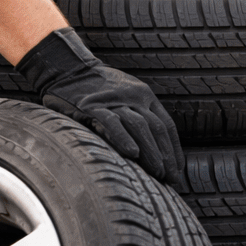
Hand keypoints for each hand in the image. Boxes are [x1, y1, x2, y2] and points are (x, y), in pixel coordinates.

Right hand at [18, 28, 183, 186]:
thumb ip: (137, 115)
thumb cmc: (96, 88)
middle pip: (156, 128)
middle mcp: (134, 97)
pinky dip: (124, 138)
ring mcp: (114, 101)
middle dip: (166, 155)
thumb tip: (148, 148)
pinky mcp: (93, 105)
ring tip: (158, 172)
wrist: (68, 68)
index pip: (166, 125)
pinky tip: (133, 154)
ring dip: (151, 151)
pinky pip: (112, 122)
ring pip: (140, 126)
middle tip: (171, 178)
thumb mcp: (124, 96)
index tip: (177, 168)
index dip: (174, 149)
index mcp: (145, 96)